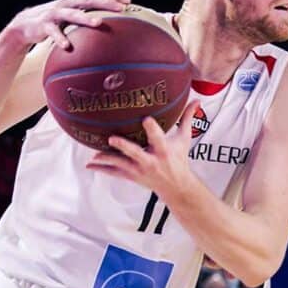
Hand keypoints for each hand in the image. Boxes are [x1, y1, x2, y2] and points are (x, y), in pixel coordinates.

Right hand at [6, 0, 130, 49]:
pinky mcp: (44, 25)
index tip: (128, 2)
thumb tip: (115, 31)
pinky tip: (67, 46)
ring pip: (72, 14)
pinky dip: (60, 38)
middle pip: (88, 0)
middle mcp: (67, 4)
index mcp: (76, 1)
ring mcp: (55, 13)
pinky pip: (53, 32)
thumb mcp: (73, 18)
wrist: (26, 24)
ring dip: (85, 18)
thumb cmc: (57, 22)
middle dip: (105, 3)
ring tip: (98, 23)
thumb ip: (90, 19)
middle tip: (121, 9)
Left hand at [86, 101, 200, 199]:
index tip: (146, 118)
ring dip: (107, 158)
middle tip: (111, 138)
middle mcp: (151, 161)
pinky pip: (115, 172)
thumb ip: (187, 119)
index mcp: (164, 151)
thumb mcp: (184, 140)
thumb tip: (197, 101)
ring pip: (121, 164)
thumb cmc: (179, 160)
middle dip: (123, 146)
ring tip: (95, 154)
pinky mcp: (132, 176)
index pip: (158, 138)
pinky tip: (90, 164)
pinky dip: (102, 169)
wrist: (176, 186)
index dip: (152, 128)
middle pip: (135, 153)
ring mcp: (140, 170)